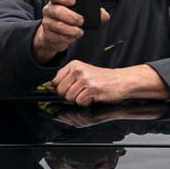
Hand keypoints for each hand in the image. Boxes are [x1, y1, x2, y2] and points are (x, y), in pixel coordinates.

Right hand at [30, 0, 109, 63]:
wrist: (56, 34)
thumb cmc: (70, 18)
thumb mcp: (81, 12)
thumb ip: (94, 11)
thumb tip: (104, 15)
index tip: (74, 1)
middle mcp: (49, 9)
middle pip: (55, 10)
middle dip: (69, 16)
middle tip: (81, 20)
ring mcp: (47, 22)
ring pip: (56, 25)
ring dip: (70, 30)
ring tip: (79, 32)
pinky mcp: (48, 35)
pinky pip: (56, 36)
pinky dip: (66, 38)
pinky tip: (72, 37)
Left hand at [49, 61, 168, 105]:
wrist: (121, 81)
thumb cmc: (102, 79)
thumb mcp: (82, 75)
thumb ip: (64, 81)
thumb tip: (48, 87)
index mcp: (74, 65)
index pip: (55, 81)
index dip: (61, 89)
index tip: (71, 89)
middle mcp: (78, 70)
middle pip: (61, 91)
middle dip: (70, 96)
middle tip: (82, 92)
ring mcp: (85, 79)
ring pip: (69, 98)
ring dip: (79, 100)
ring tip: (89, 93)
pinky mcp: (92, 89)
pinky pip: (80, 102)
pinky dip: (86, 103)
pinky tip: (93, 96)